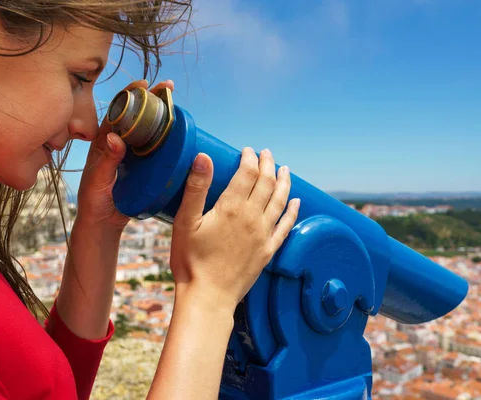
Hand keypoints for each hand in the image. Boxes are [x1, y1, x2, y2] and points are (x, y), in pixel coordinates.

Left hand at [76, 79, 174, 228]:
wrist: (102, 223)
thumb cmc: (94, 202)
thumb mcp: (98, 181)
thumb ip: (106, 161)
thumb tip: (114, 136)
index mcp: (102, 143)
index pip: (116, 113)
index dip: (129, 96)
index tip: (142, 83)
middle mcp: (117, 145)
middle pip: (134, 117)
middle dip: (150, 100)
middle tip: (167, 87)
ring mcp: (130, 156)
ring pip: (145, 131)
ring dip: (159, 117)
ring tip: (174, 103)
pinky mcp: (141, 169)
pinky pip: (153, 149)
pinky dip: (164, 140)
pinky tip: (177, 134)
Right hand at [169, 148, 300, 311]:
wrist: (208, 296)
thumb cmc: (190, 261)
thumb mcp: (184, 222)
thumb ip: (196, 188)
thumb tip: (203, 157)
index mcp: (231, 208)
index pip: (247, 173)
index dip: (249, 158)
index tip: (247, 150)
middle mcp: (252, 218)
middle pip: (267, 183)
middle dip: (268, 165)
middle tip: (266, 154)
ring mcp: (263, 235)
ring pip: (280, 201)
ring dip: (284, 182)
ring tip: (285, 170)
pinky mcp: (268, 251)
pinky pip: (286, 226)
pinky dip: (293, 212)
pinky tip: (296, 203)